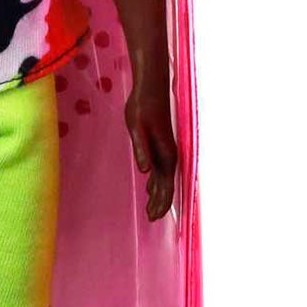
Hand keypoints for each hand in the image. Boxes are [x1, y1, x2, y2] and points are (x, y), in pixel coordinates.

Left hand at [124, 73, 177, 220]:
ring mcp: (166, 149)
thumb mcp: (136, 127)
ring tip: (151, 210)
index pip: (165, 185)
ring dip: (159, 194)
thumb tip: (145, 171)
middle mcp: (169, 154)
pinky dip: (156, 181)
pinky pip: (161, 169)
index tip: (154, 217)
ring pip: (165, 178)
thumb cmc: (141, 107)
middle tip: (151, 219)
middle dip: (160, 203)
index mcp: (165, 153)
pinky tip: (150, 186)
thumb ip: (141, 149)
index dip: (161, 202)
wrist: (150, 88)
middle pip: (167, 185)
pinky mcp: (160, 144)